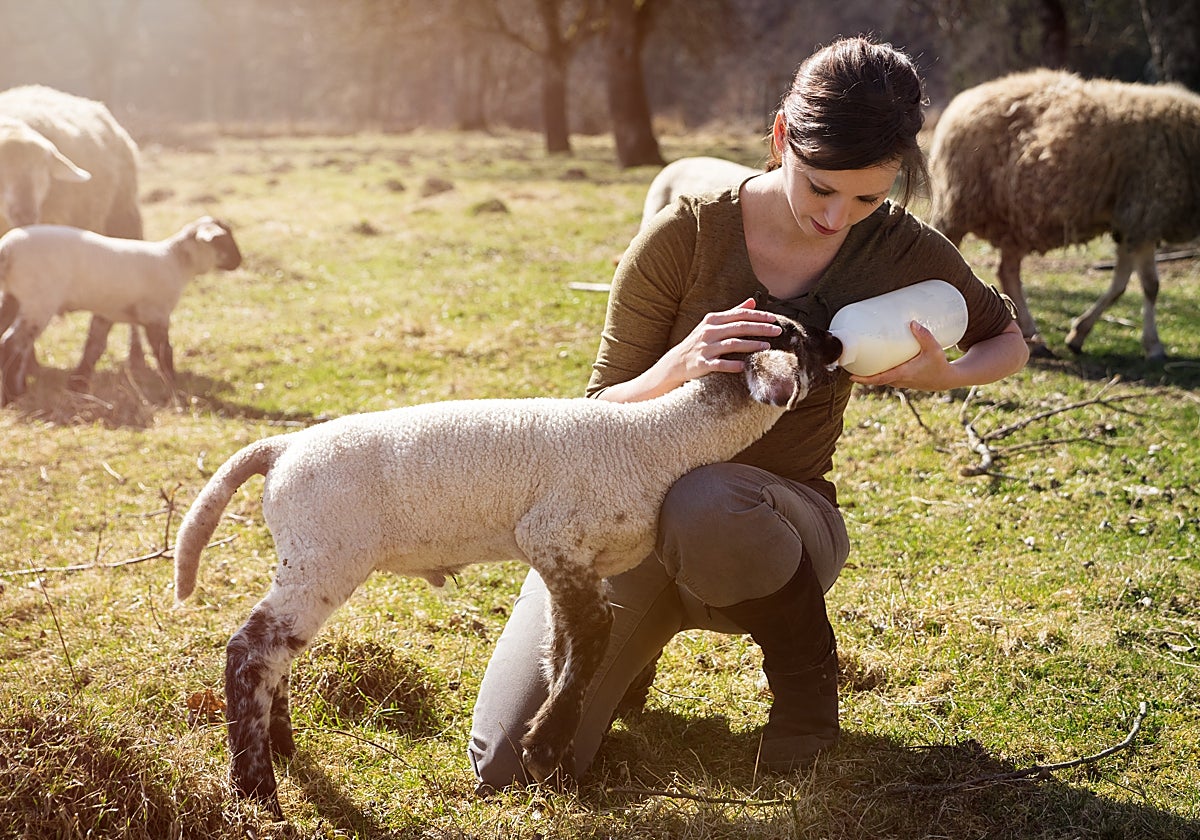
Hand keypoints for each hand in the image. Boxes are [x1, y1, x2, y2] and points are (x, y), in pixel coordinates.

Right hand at [660, 297, 782, 382]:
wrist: (676, 362)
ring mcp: (705, 348)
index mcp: (713, 320)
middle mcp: (709, 331)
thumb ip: (733, 313)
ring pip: (732, 344)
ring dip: (751, 345)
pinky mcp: (702, 364)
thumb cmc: (699, 342)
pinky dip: (733, 365)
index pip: (739, 314)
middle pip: (739, 327)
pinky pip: (720, 364)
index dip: (758, 316)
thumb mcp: (713, 324)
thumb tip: (752, 301)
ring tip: (767, 346)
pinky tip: (745, 366)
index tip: (774, 318)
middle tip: (777, 330)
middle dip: (760, 328)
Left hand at [849, 321, 953, 389]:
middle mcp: (899, 380)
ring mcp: (900, 382)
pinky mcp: (904, 380)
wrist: (947, 380)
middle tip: (849, 363)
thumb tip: (912, 322)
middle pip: (875, 379)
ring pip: (881, 378)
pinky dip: (880, 372)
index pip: (878, 379)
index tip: (851, 376)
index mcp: (902, 374)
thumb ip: (924, 335)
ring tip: (860, 361)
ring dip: (870, 373)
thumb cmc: (940, 365)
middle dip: (862, 373)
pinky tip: (877, 362)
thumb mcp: (934, 349)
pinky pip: (887, 376)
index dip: (864, 379)